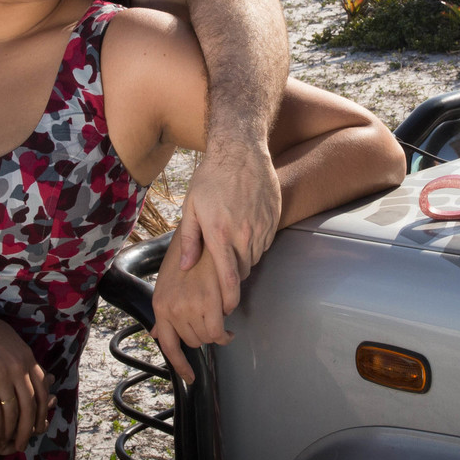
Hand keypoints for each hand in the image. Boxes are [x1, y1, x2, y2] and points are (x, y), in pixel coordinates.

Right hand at [0, 295, 49, 451]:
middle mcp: (18, 367)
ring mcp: (1, 376)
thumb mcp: (6, 338)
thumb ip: (18, 355)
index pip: (41, 389)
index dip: (41, 410)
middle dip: (31, 427)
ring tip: (12, 445)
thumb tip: (27, 366)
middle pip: (31, 405)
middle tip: (27, 442)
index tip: (39, 424)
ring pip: (14, 413)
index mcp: (26, 356)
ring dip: (14, 433)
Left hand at [151, 237, 233, 383]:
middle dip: (202, 337)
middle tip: (210, 326)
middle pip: (192, 342)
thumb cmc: (188, 256)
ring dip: (215, 334)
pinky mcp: (210, 302)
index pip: (168, 346)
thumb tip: (156, 334)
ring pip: (207, 338)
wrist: (204, 235)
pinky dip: (225, 333)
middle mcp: (172, 309)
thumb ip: (164, 311)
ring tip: (220, 324)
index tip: (190, 377)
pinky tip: (229, 327)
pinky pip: (219, 331)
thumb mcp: (168, 282)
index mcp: (160, 305)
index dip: (180, 365)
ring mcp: (190, 307)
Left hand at [177, 144, 280, 312]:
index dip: (228, 299)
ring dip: (244, 259)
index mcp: (220, 235)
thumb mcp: (191, 207)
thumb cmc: (212, 178)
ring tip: (232, 246)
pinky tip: (245, 231)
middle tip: (223, 270)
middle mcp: (244, 235)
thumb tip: (186, 266)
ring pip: (255, 258)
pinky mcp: (273, 219)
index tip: (227, 308)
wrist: (241, 151)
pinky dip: (255, 244)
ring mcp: (262, 227)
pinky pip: (265, 242)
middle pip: (242, 272)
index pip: (229, 280)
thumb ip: (190, 239)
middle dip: (233, 276)